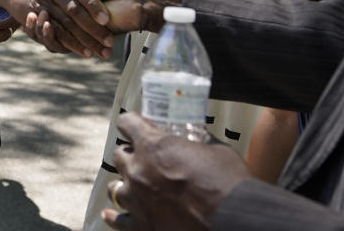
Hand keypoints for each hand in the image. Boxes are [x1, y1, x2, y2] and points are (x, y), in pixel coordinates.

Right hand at [26, 0, 184, 48]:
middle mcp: (82, 2)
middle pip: (57, 11)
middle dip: (45, 12)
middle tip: (29, 13)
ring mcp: (88, 19)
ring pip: (62, 27)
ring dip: (50, 26)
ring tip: (39, 21)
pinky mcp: (94, 33)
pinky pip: (73, 40)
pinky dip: (61, 38)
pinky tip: (49, 32)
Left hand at [101, 113, 250, 230]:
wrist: (233, 217)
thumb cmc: (227, 180)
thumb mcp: (213, 148)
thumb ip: (197, 140)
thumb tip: (195, 136)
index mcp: (153, 145)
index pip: (127, 123)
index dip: (132, 123)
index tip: (137, 125)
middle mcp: (138, 170)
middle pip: (119, 155)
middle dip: (131, 154)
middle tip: (144, 157)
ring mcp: (137, 200)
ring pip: (114, 188)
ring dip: (125, 183)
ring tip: (134, 185)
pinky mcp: (142, 226)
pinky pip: (117, 221)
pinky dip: (114, 216)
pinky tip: (110, 214)